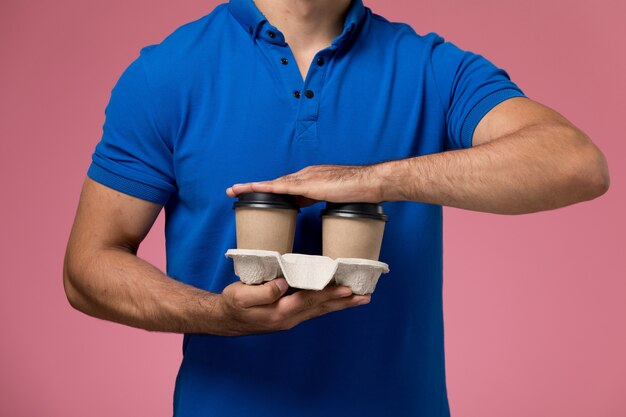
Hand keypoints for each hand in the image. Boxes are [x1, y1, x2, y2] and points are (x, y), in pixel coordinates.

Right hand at [214, 278, 370, 335]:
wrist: (225, 319)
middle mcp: (290, 319)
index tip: (345, 288)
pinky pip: (314, 310)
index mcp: (280, 313)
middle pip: (321, 308)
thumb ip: (263, 291)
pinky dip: (328, 305)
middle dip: (343, 301)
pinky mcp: (290, 316)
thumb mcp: (241, 295)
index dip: (328, 293)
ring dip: (341, 305)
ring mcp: (291, 319)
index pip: (309, 300)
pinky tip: (338, 300)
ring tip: (360, 299)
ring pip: (320, 311)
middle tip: (364, 296)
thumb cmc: (232, 304)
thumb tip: (284, 283)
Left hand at [225, 164, 382, 206]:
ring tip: (235, 189)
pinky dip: (264, 188)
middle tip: (237, 190)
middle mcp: (306, 175)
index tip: (257, 195)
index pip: (287, 185)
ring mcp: (306, 178)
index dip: (270, 190)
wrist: (371, 183)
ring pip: (273, 183)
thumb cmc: (360, 191)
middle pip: (276, 182)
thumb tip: (311, 208)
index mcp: (312, 178)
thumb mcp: (335, 198)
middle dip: (256, 187)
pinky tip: (251, 189)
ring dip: (253, 186)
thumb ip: (322, 200)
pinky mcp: (309, 184)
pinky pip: (280, 186)